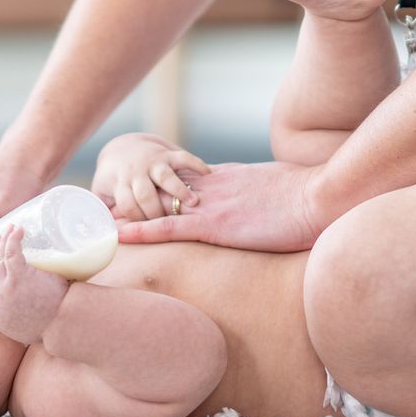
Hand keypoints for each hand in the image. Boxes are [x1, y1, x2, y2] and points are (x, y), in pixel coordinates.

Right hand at [0, 224, 68, 344]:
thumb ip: (24, 315)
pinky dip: (12, 240)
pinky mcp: (18, 279)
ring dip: (2, 241)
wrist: (63, 327)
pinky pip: (10, 253)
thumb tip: (33, 304)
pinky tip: (18, 230)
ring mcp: (5, 289)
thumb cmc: (53, 326)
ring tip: (10, 230)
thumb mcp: (28, 328)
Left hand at [93, 133, 210, 222]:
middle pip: (145, 195)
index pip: (128, 205)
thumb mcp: (104, 194)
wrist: (124, 147)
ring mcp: (153, 162)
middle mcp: (136, 172)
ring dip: (179, 190)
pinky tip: (207, 174)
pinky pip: (183, 158)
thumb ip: (105, 213)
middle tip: (171, 227)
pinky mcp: (168, 153)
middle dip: (156, 212)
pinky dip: (195, 165)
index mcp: (119, 184)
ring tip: (193, 203)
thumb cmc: (115, 180)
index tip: (147, 233)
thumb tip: (104, 235)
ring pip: (164, 176)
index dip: (137, 221)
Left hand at [115, 161, 322, 252]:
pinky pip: (169, 227)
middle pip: (162, 189)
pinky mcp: (215, 224)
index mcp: (228, 180)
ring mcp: (212, 205)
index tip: (136, 190)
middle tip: (100, 204)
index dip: (158, 186)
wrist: (321, 196)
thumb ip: (265, 195)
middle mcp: (212, 188)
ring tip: (94, 221)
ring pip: (158, 206)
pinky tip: (118, 236)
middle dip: (132, 197)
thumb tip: (268, 203)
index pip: (185, 181)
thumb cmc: (313, 198)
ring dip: (126, 214)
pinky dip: (141, 231)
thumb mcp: (282, 190)